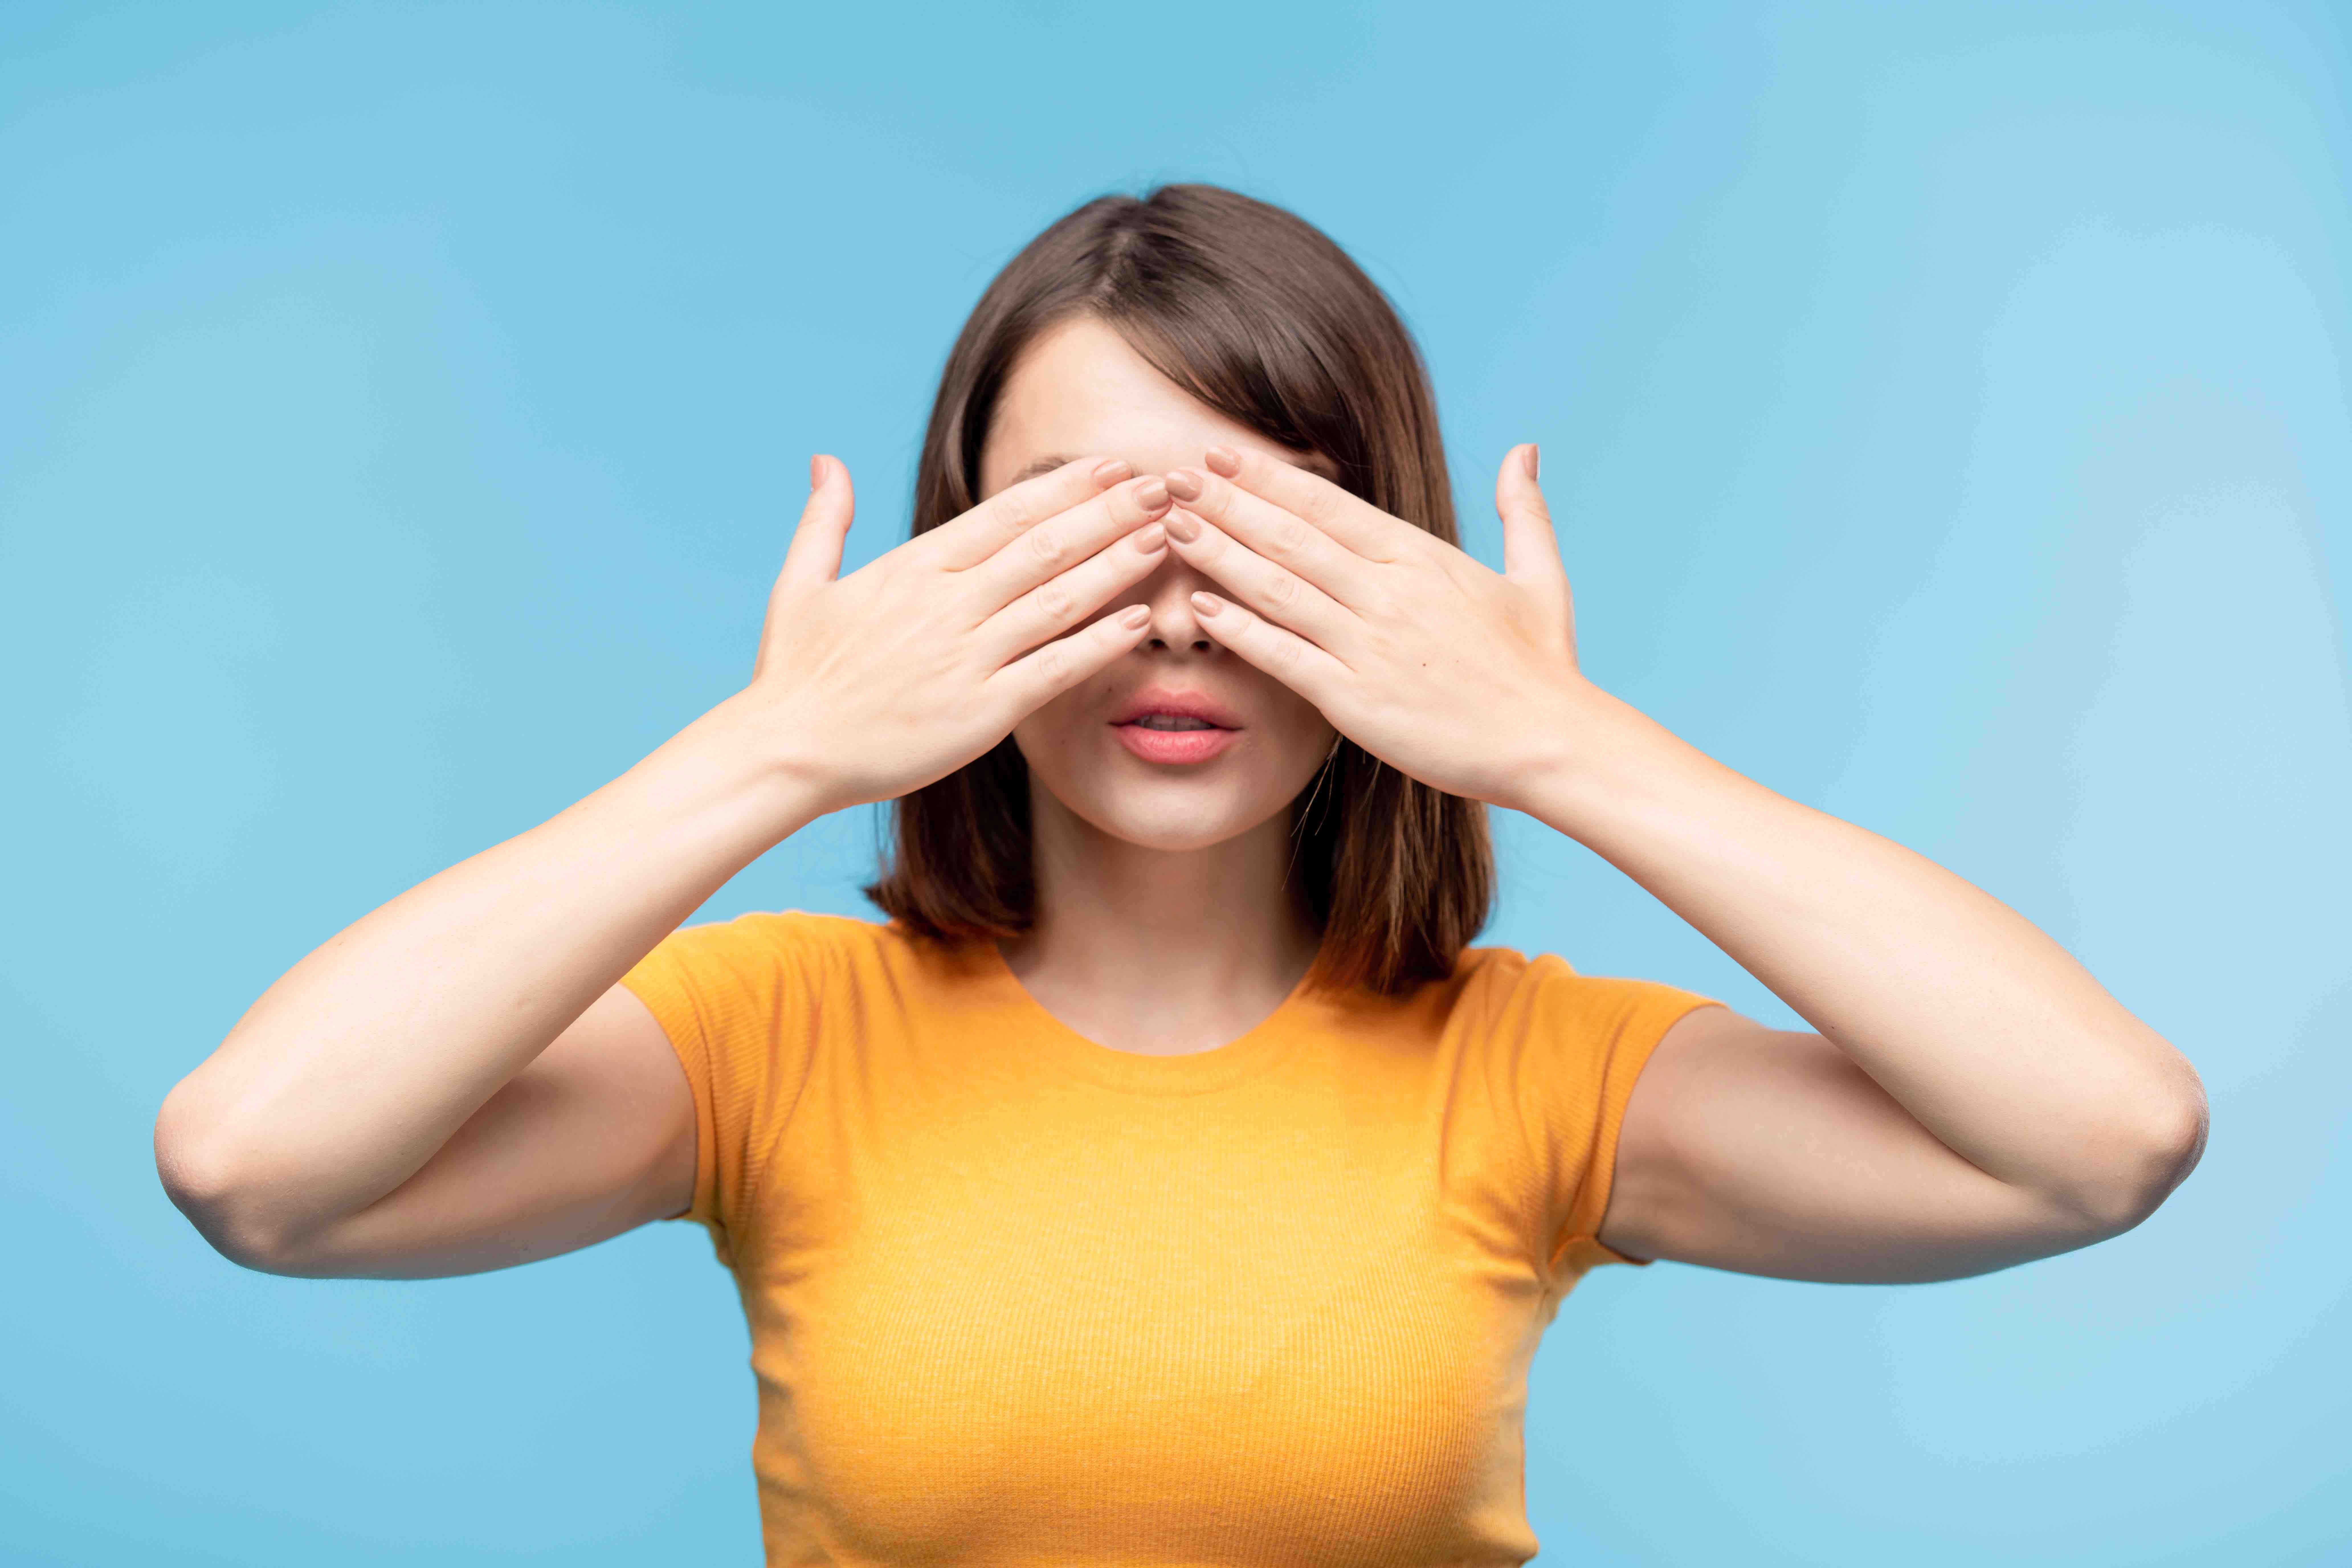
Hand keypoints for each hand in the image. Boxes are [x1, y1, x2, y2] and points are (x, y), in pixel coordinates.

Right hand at [739, 454, 1173, 814]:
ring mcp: (967, 657)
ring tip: (1167, 537)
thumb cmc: (794, 672)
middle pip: (1046, 546)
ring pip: (1059, 599)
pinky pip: (1053, 669)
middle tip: (1163, 487)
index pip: (1006, 514)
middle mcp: (948, 605)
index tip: (1111, 465)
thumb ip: (824, 520)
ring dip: (1118, 565)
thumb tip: (825, 460)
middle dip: (1110, 512)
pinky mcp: (980, 712)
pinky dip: (1099, 643)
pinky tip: (1140, 622)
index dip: (1065, 487)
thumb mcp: (800, 584)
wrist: (784, 751)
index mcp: (913, 568)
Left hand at [1160, 443, 1592, 811]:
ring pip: (1277, 588)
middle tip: (1169, 476)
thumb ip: (1523, 511)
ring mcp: (1369, 645)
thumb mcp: (1540, 577)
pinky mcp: (1356, 699)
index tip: (1221, 455)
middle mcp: (1388, 593)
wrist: (1550, 742)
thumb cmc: (1541, 666)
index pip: (1328, 505)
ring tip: (1170, 527)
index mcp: (1421, 559)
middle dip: (1224, 503)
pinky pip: (1283, 657)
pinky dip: (1239, 631)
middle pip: (1290, 536)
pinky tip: (1197, 609)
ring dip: (1218, 554)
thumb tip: (1523, 450)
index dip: (1268, 478)